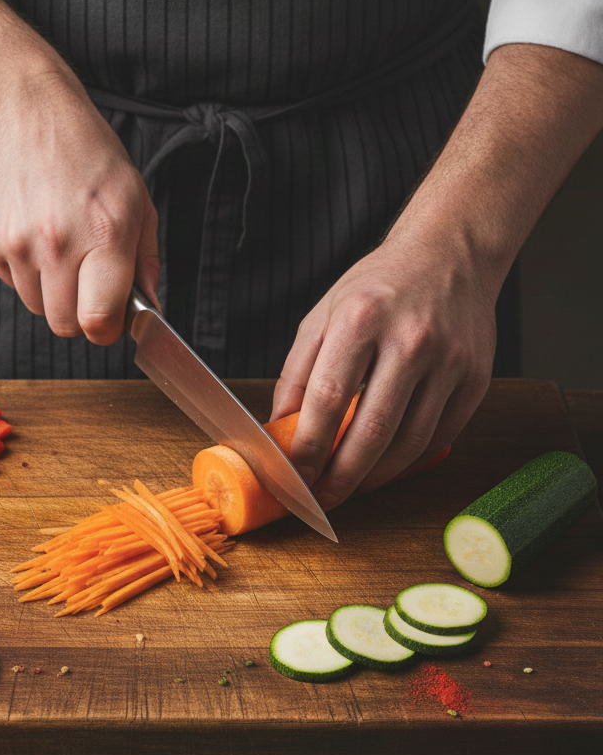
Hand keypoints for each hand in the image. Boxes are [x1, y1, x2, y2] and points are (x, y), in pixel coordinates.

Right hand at [0, 0, 159, 344]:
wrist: (26, 111)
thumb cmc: (89, 155)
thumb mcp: (136, 200)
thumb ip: (145, 262)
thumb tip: (148, 309)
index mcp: (106, 234)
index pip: (99, 321)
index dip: (106, 330)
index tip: (109, 321)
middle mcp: (60, 242)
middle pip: (64, 325)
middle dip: (78, 315)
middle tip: (86, 286)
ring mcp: (19, 243)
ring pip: (37, 307)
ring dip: (51, 291)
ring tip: (60, 247)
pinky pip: (12, 283)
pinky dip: (25, 271)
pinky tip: (35, 232)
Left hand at [270, 42, 602, 509]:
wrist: (450, 254)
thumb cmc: (377, 287)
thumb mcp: (322, 315)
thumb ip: (296, 372)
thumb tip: (278, 427)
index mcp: (361, 319)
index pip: (327, 399)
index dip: (307, 446)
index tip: (293, 474)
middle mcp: (410, 340)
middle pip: (372, 429)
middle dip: (342, 475)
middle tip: (322, 499)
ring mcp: (450, 361)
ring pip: (411, 441)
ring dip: (376, 475)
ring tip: (351, 487)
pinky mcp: (477, 378)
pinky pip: (441, 435)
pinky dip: (411, 459)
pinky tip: (387, 466)